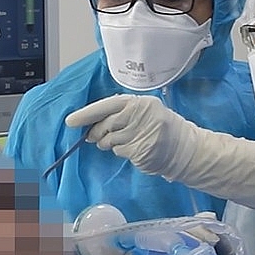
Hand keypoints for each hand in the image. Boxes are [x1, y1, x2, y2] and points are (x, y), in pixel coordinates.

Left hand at [65, 94, 195, 176]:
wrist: (183, 147)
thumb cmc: (159, 127)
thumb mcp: (144, 111)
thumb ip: (121, 112)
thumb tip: (92, 122)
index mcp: (141, 103)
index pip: (108, 105)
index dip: (88, 113)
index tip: (71, 121)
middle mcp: (141, 116)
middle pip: (106, 124)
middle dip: (97, 132)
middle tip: (94, 137)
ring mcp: (142, 134)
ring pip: (110, 140)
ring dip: (108, 143)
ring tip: (121, 142)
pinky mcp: (141, 151)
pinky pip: (119, 151)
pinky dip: (121, 151)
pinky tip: (133, 149)